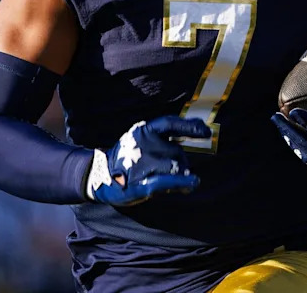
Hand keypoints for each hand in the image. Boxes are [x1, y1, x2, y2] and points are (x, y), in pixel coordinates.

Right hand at [87, 116, 210, 205]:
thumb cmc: (127, 157)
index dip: (190, 127)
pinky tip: (192, 183)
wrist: (99, 177)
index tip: (207, 131)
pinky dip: (182, 182)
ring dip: (180, 175)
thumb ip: (165, 136)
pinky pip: (168, 181)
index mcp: (143, 131)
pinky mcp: (142, 183)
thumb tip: (200, 129)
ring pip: (175, 167)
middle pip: (177, 151)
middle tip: (177, 172)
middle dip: (182, 162)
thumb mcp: (141, 139)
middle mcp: (143, 144)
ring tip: (173, 181)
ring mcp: (142, 163)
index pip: (170, 123)